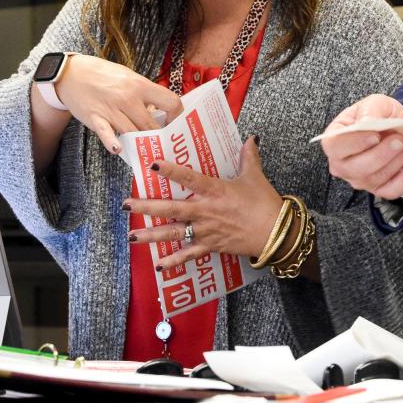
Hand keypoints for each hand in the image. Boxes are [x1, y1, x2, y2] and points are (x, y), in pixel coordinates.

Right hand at [53, 54, 181, 153]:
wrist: (71, 74)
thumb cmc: (103, 75)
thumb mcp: (129, 77)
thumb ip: (145, 92)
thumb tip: (163, 108)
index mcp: (140, 85)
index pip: (170, 102)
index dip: (176, 115)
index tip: (173, 122)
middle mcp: (128, 98)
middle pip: (152, 124)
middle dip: (160, 135)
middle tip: (163, 142)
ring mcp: (111, 109)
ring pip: (133, 132)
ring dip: (140, 142)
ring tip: (147, 149)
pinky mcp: (94, 118)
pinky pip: (106, 133)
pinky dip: (113, 142)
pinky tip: (119, 149)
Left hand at [124, 137, 282, 270]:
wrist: (276, 233)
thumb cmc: (265, 203)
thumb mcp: (255, 176)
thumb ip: (249, 156)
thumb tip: (251, 137)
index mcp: (216, 191)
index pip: (189, 178)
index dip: (171, 171)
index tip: (152, 164)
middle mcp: (206, 211)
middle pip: (171, 209)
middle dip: (146, 207)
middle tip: (126, 205)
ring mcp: (206, 230)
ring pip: (174, 233)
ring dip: (151, 235)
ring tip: (132, 236)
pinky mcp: (211, 245)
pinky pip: (189, 254)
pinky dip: (173, 261)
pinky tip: (157, 265)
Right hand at [321, 94, 402, 199]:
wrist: (393, 125)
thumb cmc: (378, 114)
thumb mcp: (374, 102)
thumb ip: (370, 109)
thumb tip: (367, 121)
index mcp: (334, 140)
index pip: (336, 147)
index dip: (356, 143)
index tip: (375, 135)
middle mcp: (342, 164)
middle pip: (357, 167)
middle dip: (383, 153)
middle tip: (400, 139)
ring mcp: (359, 179)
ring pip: (376, 177)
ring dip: (399, 160)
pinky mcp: (378, 188)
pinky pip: (391, 190)